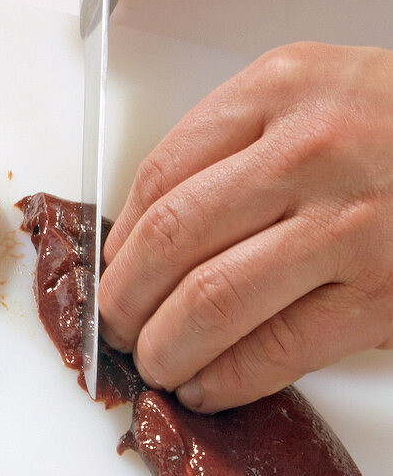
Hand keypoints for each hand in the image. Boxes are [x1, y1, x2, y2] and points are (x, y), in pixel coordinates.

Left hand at [99, 43, 392, 412]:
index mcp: (281, 89)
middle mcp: (311, 151)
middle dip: (125, 301)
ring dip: (164, 349)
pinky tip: (207, 385)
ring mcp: (351, 225)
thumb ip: (233, 146)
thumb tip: (144, 234)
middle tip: (117, 326)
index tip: (110, 271)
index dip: (120, 241)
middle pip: (173, 241)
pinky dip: (224, 379)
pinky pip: (275, 350)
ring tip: (155, 363)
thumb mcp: (314, 94)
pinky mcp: (383, 294)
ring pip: (211, 302)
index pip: (159, 176)